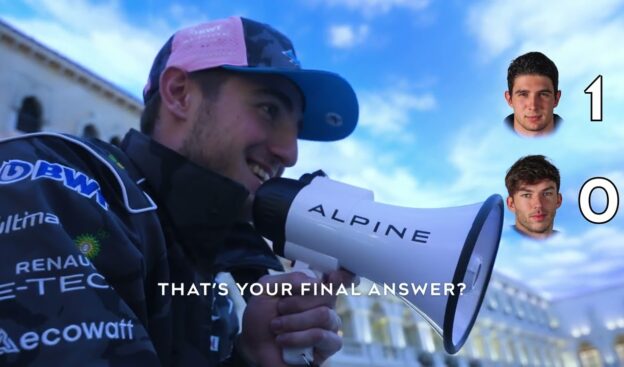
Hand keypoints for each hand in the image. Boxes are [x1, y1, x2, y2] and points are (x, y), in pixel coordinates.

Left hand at [238, 269, 355, 365]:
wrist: (254, 346)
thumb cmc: (262, 318)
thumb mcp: (266, 289)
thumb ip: (289, 279)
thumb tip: (316, 281)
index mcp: (313, 289)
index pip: (338, 278)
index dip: (341, 276)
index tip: (332, 277)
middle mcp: (325, 305)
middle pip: (328, 294)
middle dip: (297, 302)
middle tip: (280, 309)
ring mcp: (329, 326)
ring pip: (324, 315)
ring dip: (294, 321)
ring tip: (277, 326)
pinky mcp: (329, 346)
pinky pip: (321, 336)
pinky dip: (298, 337)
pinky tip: (283, 340)